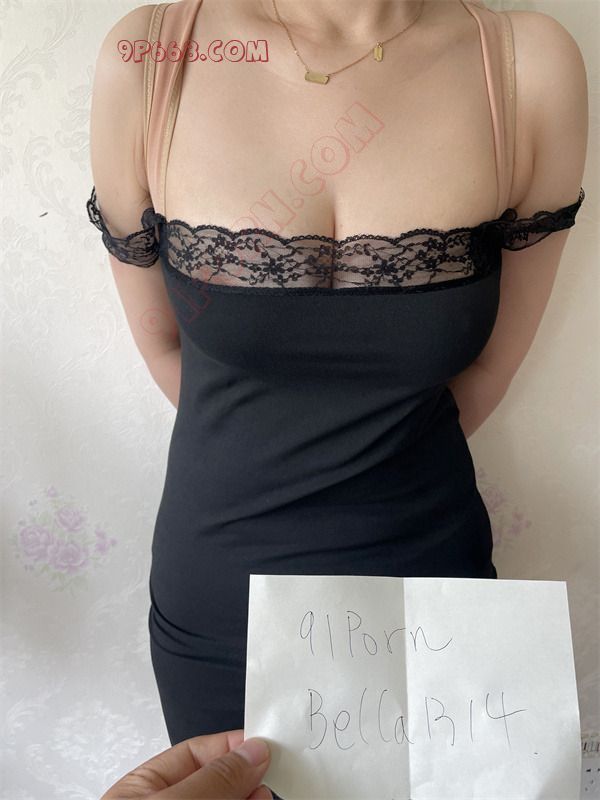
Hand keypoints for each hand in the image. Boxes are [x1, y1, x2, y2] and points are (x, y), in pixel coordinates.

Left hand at [100, 728, 272, 799]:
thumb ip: (213, 779)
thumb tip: (253, 751)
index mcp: (143, 789)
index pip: (196, 753)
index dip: (232, 746)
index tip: (264, 746)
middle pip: (215, 780)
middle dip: (246, 775)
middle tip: (272, 773)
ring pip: (226, 799)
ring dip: (250, 794)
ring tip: (266, 795)